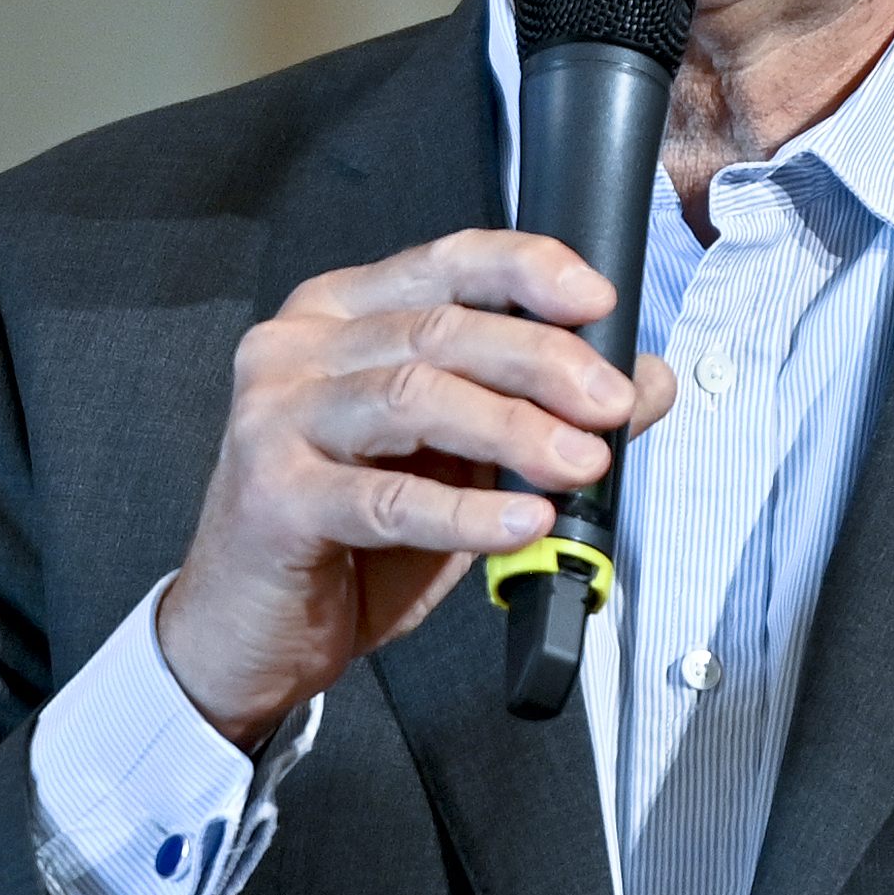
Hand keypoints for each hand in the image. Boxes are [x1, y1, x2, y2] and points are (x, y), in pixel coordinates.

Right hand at [154, 231, 677, 746]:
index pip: (445, 261)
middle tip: (611, 405)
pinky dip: (466, 513)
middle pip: (440, 329)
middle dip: (542, 363)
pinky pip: (387, 498)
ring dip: (514, 429)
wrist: (248, 633)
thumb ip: (540, 413)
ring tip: (583, 465)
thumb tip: (645, 383)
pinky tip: (522, 525)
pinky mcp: (273, 497)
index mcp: (342, 315)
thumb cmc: (349, 538)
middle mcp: (299, 348)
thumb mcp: (458, 462)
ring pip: (414, 396)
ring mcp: (276, 418)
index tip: (598, 301)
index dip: (527, 270)